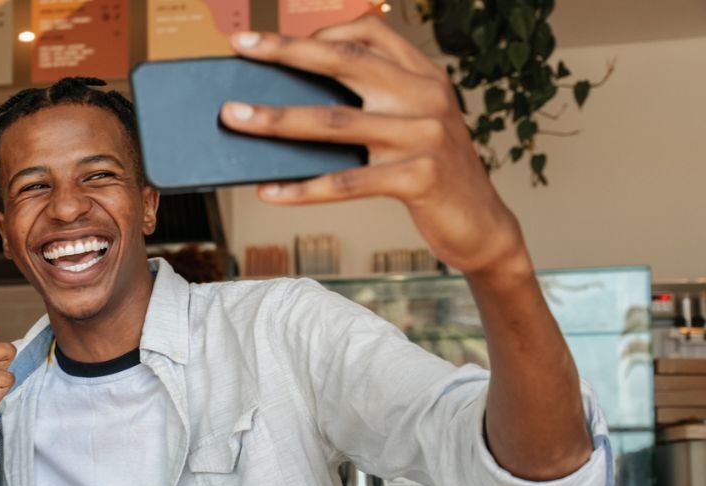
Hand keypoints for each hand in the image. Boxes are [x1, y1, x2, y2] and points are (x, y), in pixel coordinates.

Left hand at [220, 17, 528, 273]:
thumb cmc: (429, 174)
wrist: (481, 225)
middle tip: (242, 47)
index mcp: (424, 76)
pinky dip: (302, 188)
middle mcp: (426, 96)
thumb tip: (287, 106)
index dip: (320, 30)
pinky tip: (269, 191)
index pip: (370, 33)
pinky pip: (347, 182)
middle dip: (287, 52)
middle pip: (345, 62)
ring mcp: (425, 135)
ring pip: (335, 122)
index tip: (274, 37)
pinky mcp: (420, 178)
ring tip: (234, 118)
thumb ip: (368, 107)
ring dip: (277, 119)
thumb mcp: (409, 127)